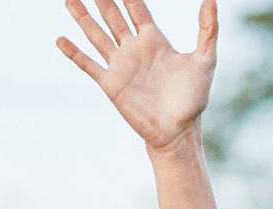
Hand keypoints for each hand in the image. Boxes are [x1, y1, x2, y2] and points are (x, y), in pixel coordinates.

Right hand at [57, 0, 217, 152]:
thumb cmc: (193, 99)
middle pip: (113, 16)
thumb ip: (208, 31)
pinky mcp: (111, 84)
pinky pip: (89, 65)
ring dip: (82, 17)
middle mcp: (134, 49)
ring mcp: (121, 66)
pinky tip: (60, 40)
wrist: (179, 132)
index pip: (136, 8)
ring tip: (70, 0)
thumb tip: (213, 1)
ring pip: (96, 35)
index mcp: (154, 40)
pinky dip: (74, 53)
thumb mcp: (205, 62)